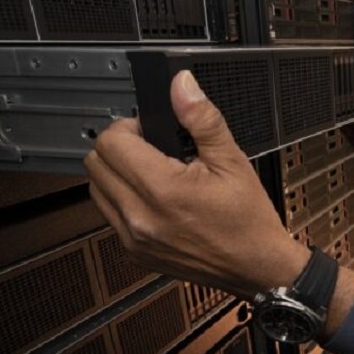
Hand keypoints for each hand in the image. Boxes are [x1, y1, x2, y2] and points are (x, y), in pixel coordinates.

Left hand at [83, 70, 308, 297]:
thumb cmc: (249, 220)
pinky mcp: (134, 253)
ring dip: (116, 175)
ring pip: (95, 190)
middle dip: (118, 149)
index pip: (111, 143)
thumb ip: (201, 119)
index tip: (149, 131)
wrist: (258, 267)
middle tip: (151, 150)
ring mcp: (134, 238)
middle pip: (95, 164)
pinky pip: (109, 216)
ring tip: (152, 175)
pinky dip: (123, 202)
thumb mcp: (232, 161)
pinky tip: (153, 201)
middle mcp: (140, 217)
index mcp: (163, 190)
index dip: (128, 128)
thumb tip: (182, 86)